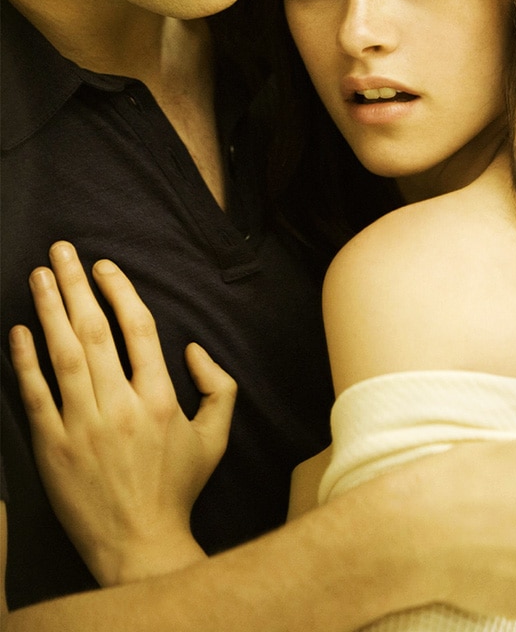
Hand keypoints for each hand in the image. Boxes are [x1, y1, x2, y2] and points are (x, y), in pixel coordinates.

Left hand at [9, 242, 237, 585]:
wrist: (139, 544)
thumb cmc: (179, 488)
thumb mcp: (217, 437)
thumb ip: (218, 386)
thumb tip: (192, 347)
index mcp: (161, 398)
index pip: (138, 328)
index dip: (119, 289)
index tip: (103, 265)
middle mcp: (121, 405)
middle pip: (95, 330)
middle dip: (76, 284)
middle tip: (62, 250)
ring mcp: (84, 426)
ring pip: (63, 355)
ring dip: (49, 310)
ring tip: (39, 275)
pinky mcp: (54, 448)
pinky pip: (37, 395)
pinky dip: (26, 360)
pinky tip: (20, 330)